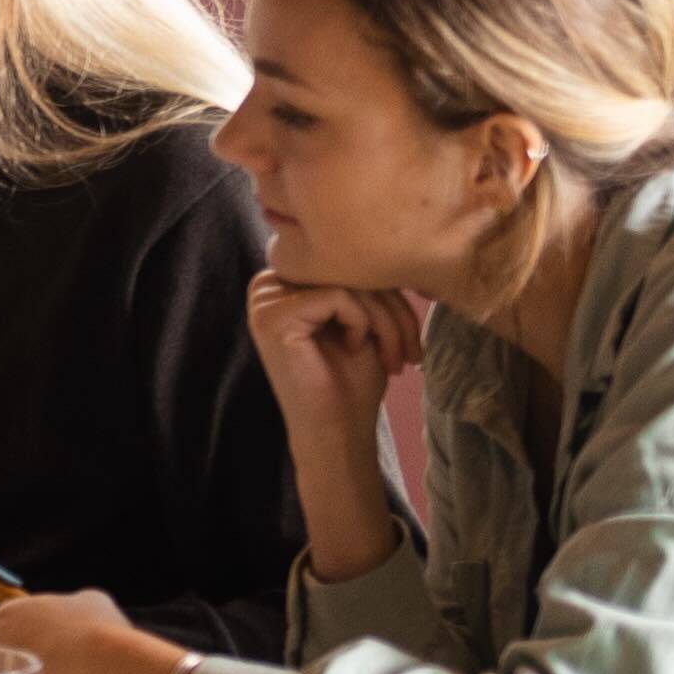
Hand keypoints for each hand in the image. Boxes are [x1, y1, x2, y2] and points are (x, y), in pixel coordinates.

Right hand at [244, 271, 419, 449]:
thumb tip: (384, 242)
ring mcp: (264, 300)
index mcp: (285, 281)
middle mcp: (267, 284)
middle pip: (346, 267)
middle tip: (410, 351)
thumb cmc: (352, 381)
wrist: (338, 431)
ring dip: (386, 321)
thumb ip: (360, 279)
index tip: (407, 337)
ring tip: (395, 357)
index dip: (387, 293)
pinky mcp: (271, 316)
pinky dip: (361, 324)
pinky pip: (337, 295)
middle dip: (392, 309)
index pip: (345, 261)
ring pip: (347, 281)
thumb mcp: (362, 317)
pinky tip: (356, 349)